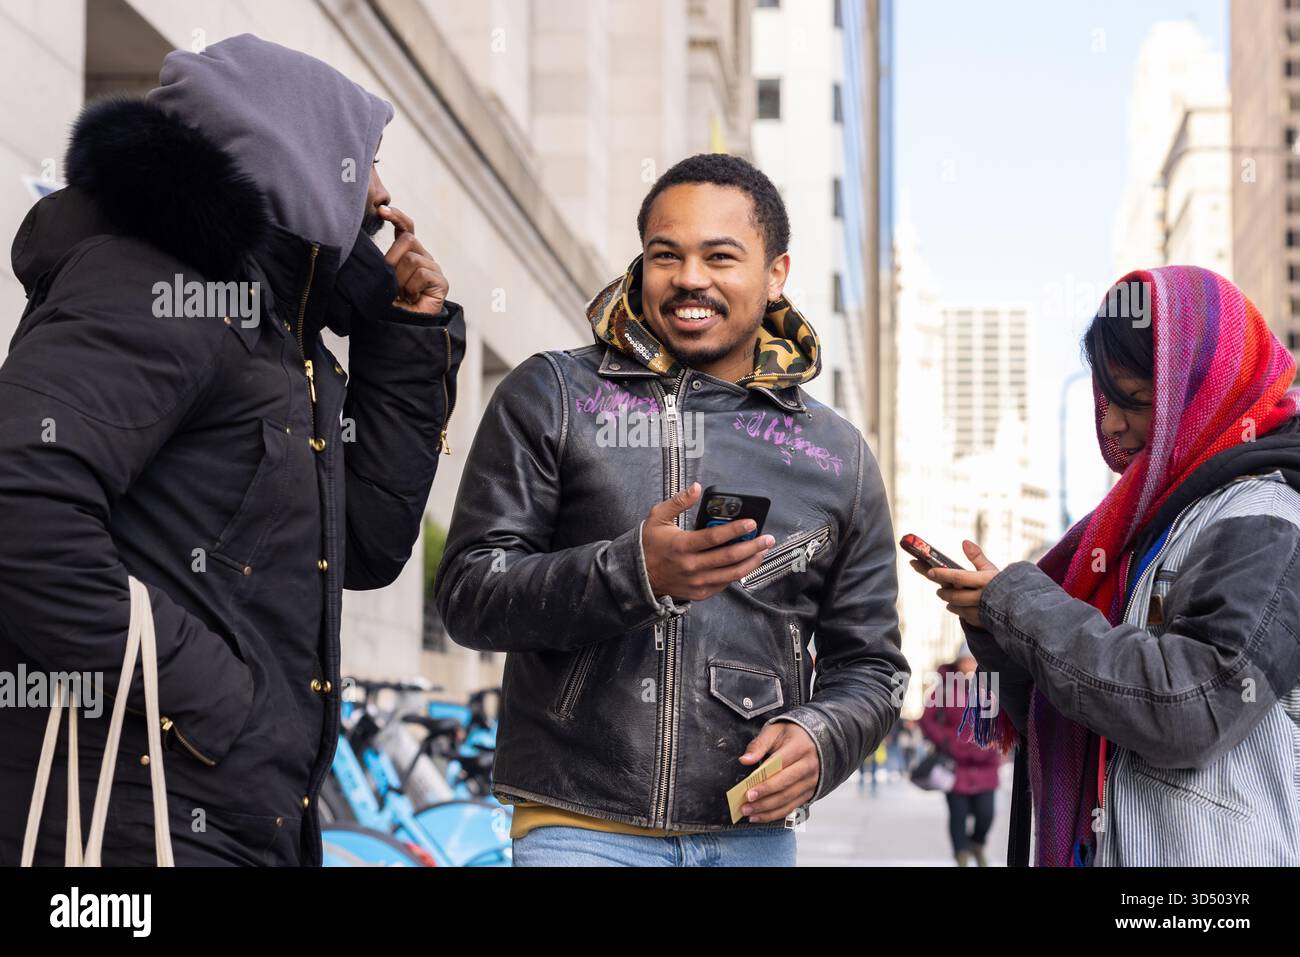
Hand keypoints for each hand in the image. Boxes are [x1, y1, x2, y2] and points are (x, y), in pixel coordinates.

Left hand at [378, 204, 448, 314]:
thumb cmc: (390, 304)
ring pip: (412, 259)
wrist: (405, 328)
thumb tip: (367, 241)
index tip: (381, 210)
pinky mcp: (441, 282)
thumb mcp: (381, 278)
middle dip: (392, 260)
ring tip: (401, 295)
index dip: (396, 217)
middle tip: (390, 281)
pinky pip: (421, 274)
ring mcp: (434, 269)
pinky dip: (411, 288)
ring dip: (400, 279)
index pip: (406, 228)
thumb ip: (381, 262)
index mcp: (409, 253)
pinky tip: (412, 299)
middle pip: (408, 240)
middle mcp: (424, 257)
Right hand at [642, 482, 774, 601]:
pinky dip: (738, 573)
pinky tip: (747, 563)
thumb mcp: (657, 517)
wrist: (639, 576)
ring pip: (732, 574)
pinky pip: (724, 584)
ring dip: (751, 562)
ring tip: (763, 551)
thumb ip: (678, 502)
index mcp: (681, 546)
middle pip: (729, 557)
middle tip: (767, 538)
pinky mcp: (700, 593)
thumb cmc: (650, 544)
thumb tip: (697, 488)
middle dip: (753, 546)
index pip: (714, 537)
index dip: (735, 530)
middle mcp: (691, 566)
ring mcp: (697, 582)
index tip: (751, 522)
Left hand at [737, 722, 817, 821]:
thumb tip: (745, 760)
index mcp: (800, 747)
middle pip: (784, 786)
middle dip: (763, 798)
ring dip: (767, 809)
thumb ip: (759, 744)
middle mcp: (809, 766)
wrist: (816, 740)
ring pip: (788, 799)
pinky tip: (759, 816)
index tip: (748, 792)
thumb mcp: (775, 731)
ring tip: (748, 813)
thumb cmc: (791, 735)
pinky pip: (792, 806)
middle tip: (745, 805)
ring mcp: (812, 781)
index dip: (764, 780)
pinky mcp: (810, 792)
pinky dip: (775, 814)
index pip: (780, 766)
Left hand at [908, 540, 999, 627]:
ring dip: (950, 602)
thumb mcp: (991, 569)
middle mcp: (981, 596)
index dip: (942, 574)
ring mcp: (981, 610)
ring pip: (957, 607)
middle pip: (953, 595)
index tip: (930, 571)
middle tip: (938, 590)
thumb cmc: (1003, 584)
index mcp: (983, 580)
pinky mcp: (982, 621)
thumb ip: (977, 556)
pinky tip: (957, 607)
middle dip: (943, 592)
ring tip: (946, 596)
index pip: (957, 576)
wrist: (1020, 606)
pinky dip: (960, 611)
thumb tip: (964, 542)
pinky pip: (965, 616)